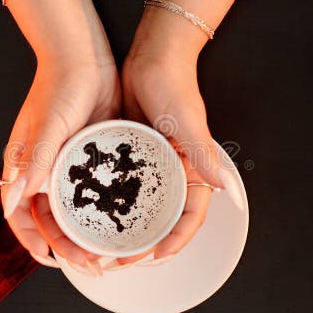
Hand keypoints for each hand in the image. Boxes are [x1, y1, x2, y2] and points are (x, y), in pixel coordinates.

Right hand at [1, 53, 119, 274]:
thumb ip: (33, 165)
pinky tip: (120, 225)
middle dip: (66, 246)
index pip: (21, 215)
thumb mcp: (47, 129)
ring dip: (86, 234)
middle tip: (91, 265)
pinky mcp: (93, 159)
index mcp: (25, 167)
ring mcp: (70, 167)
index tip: (51, 260)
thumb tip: (12, 203)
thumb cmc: (58, 88)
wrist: (86, 57)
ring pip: (74, 212)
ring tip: (106, 254)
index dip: (33, 241)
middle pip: (50, 220)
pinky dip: (102, 212)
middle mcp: (45, 171)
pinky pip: (96, 193)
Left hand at [117, 48, 238, 266]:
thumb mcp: (186, 120)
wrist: (151, 54)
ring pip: (139, 205)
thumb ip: (202, 152)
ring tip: (103, 245)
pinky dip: (110, 201)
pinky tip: (90, 213)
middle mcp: (173, 169)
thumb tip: (222, 185)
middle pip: (162, 216)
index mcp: (192, 167)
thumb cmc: (174, 83)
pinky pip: (120, 184)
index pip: (190, 213)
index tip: (156, 255)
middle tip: (120, 258)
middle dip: (145, 241)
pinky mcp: (129, 152)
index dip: (177, 239)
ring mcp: (150, 163)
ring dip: (125, 226)